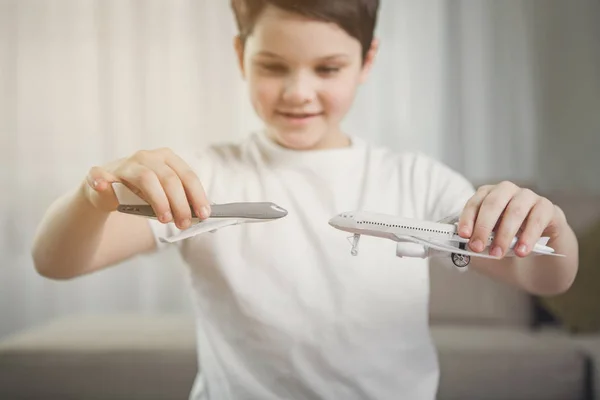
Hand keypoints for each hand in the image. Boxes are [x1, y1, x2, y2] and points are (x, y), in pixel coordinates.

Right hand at [83, 148, 210, 229]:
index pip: (187, 176)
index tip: (204, 214)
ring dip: (158, 200)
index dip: (197, 196)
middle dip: (180, 203)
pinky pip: (100, 175)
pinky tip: (102, 187)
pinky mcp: (102, 173)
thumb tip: (201, 216)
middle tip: (184, 223)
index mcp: (167, 158)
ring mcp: (125, 164)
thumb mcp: (165, 196)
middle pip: (169, 179)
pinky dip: (101, 181)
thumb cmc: (143, 194)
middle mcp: (148, 157)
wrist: (109, 193)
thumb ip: (181, 202)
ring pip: (146, 178)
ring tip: (164, 218)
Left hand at [457, 181, 565, 257]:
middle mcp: (507, 191)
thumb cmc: (507, 241)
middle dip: (483, 227)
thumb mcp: (489, 242)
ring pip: (515, 211)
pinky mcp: (547, 208)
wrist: (539, 251)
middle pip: (493, 203)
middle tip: (477, 248)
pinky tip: (522, 251)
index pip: (474, 203)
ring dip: (504, 234)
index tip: (463, 235)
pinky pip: (537, 219)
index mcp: (488, 195)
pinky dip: (528, 236)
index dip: (468, 219)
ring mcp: (528, 197)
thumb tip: (460, 248)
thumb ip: (477, 241)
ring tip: (498, 254)